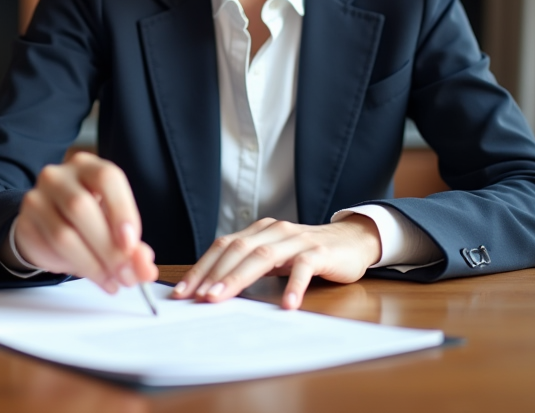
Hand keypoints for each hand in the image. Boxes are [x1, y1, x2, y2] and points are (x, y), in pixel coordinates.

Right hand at [12, 151, 157, 292]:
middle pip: (81, 207)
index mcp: (88, 166)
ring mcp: (37, 197)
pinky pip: (50, 248)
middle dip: (108, 248)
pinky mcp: (25, 221)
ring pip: (64, 233)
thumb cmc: (86, 222)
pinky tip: (95, 276)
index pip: (106, 178)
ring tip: (112, 280)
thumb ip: (133, 247)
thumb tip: (145, 267)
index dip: (121, 210)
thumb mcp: (114, 229)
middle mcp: (59, 176)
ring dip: (93, 264)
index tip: (131, 244)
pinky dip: (76, 267)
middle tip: (126, 274)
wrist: (46, 228)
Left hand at [171, 215, 381, 309]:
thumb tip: (212, 290)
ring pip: (263, 256)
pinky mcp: (320, 252)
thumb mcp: (274, 257)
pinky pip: (304, 267)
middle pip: (237, 249)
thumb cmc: (306, 253)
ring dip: (238, 278)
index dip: (201, 267)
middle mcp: (274, 231)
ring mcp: (297, 240)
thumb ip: (249, 266)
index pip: (223, 246)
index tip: (182, 291)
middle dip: (213, 274)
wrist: (352, 240)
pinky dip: (293, 285)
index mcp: (258, 231)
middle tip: (197, 298)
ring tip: (222, 298)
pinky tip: (286, 304)